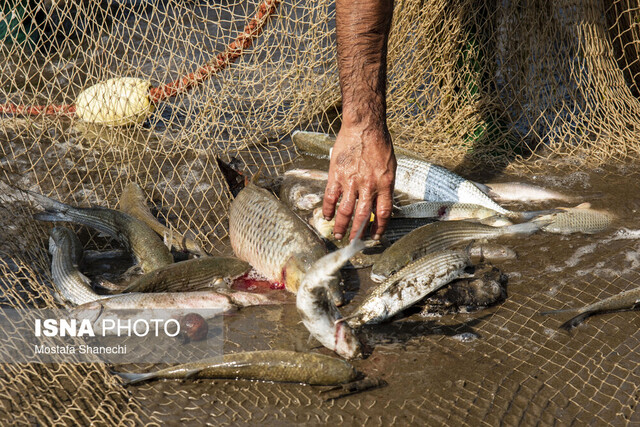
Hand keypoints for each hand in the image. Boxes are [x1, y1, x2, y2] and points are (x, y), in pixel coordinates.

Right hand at [322, 124, 395, 240]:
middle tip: (354, 241)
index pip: (383, 213)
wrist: (364, 126)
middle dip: (358, 232)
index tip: (375, 236)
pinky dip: (328, 209)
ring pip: (345, 210)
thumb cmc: (379, 143)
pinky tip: (326, 216)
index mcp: (384, 184)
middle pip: (363, 216)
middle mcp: (368, 186)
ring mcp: (351, 181)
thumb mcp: (390, 166)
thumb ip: (385, 185)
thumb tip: (379, 203)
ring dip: (341, 225)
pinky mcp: (336, 175)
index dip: (379, 228)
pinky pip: (331, 197)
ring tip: (338, 234)